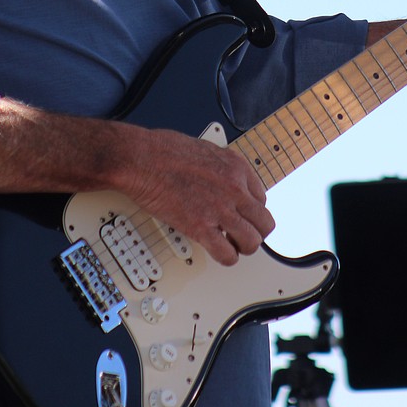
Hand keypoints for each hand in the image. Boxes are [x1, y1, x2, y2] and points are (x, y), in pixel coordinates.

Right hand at [123, 126, 275, 267]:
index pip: (262, 198)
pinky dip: (225, 257)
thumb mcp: (206, 149)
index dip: (251, 210)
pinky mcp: (201, 227)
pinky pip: (227, 254)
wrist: (141, 159)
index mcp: (236, 167)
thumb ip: (221, 168)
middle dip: (255, 231)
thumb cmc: (163, 150)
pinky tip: (217, 251)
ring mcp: (220, 208)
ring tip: (231, 244)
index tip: (243, 215)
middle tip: (243, 234)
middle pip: (264, 222)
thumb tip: (222, 181)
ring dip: (243, 247)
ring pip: (252, 241)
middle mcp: (234, 188)